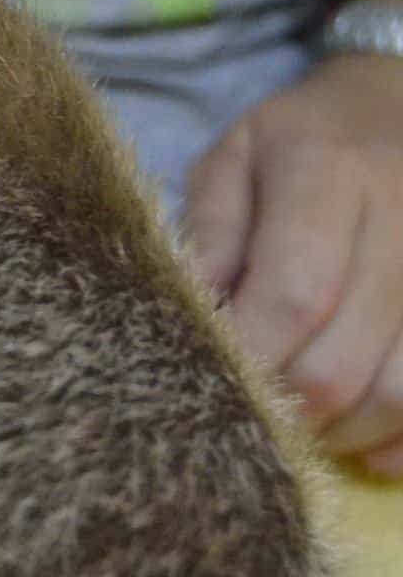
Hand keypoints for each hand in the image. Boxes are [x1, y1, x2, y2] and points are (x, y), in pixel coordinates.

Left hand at [185, 53, 402, 473]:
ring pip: (400, 393)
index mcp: (332, 171)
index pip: (294, 294)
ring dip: (342, 431)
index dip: (249, 355)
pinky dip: (402, 438)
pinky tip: (363, 436)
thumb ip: (210, 232)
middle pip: (341, 362)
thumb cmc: (301, 138)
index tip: (208, 379)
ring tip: (303, 421)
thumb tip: (195, 314)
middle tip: (247, 407)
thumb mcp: (234, 158)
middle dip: (283, 406)